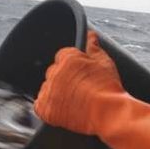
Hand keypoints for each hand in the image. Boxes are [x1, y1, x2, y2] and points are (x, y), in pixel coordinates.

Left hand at [34, 29, 149, 148]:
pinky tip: (64, 109)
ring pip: (48, 88)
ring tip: (75, 101)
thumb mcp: (105, 63)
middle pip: (54, 72)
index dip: (73, 66)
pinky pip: (40, 105)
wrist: (109, 113)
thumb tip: (90, 35)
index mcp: (67, 58)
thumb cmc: (109, 89)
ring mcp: (49, 91)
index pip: (62, 56)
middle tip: (80, 89)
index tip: (81, 75)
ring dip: (56, 92)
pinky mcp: (45, 109)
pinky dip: (49, 107)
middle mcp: (54, 73)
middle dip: (64, 78)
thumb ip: (94, 47)